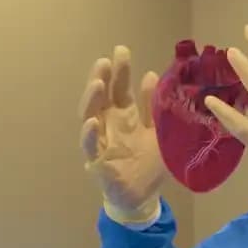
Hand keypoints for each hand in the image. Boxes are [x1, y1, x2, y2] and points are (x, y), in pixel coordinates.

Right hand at [78, 46, 165, 224]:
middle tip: (105, 62)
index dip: (120, 70)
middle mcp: (109, 124)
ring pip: (90, 116)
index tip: (121, 50)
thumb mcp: (157, 131)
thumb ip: (153, 107)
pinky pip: (90, 146)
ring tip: (97, 83)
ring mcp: (101, 141)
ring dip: (92, 99)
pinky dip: (89, 134)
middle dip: (102, 78)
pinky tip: (92, 122)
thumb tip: (151, 75)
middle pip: (102, 97)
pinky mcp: (97, 161)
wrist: (143, 196)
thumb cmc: (148, 163)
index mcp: (125, 115)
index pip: (120, 88)